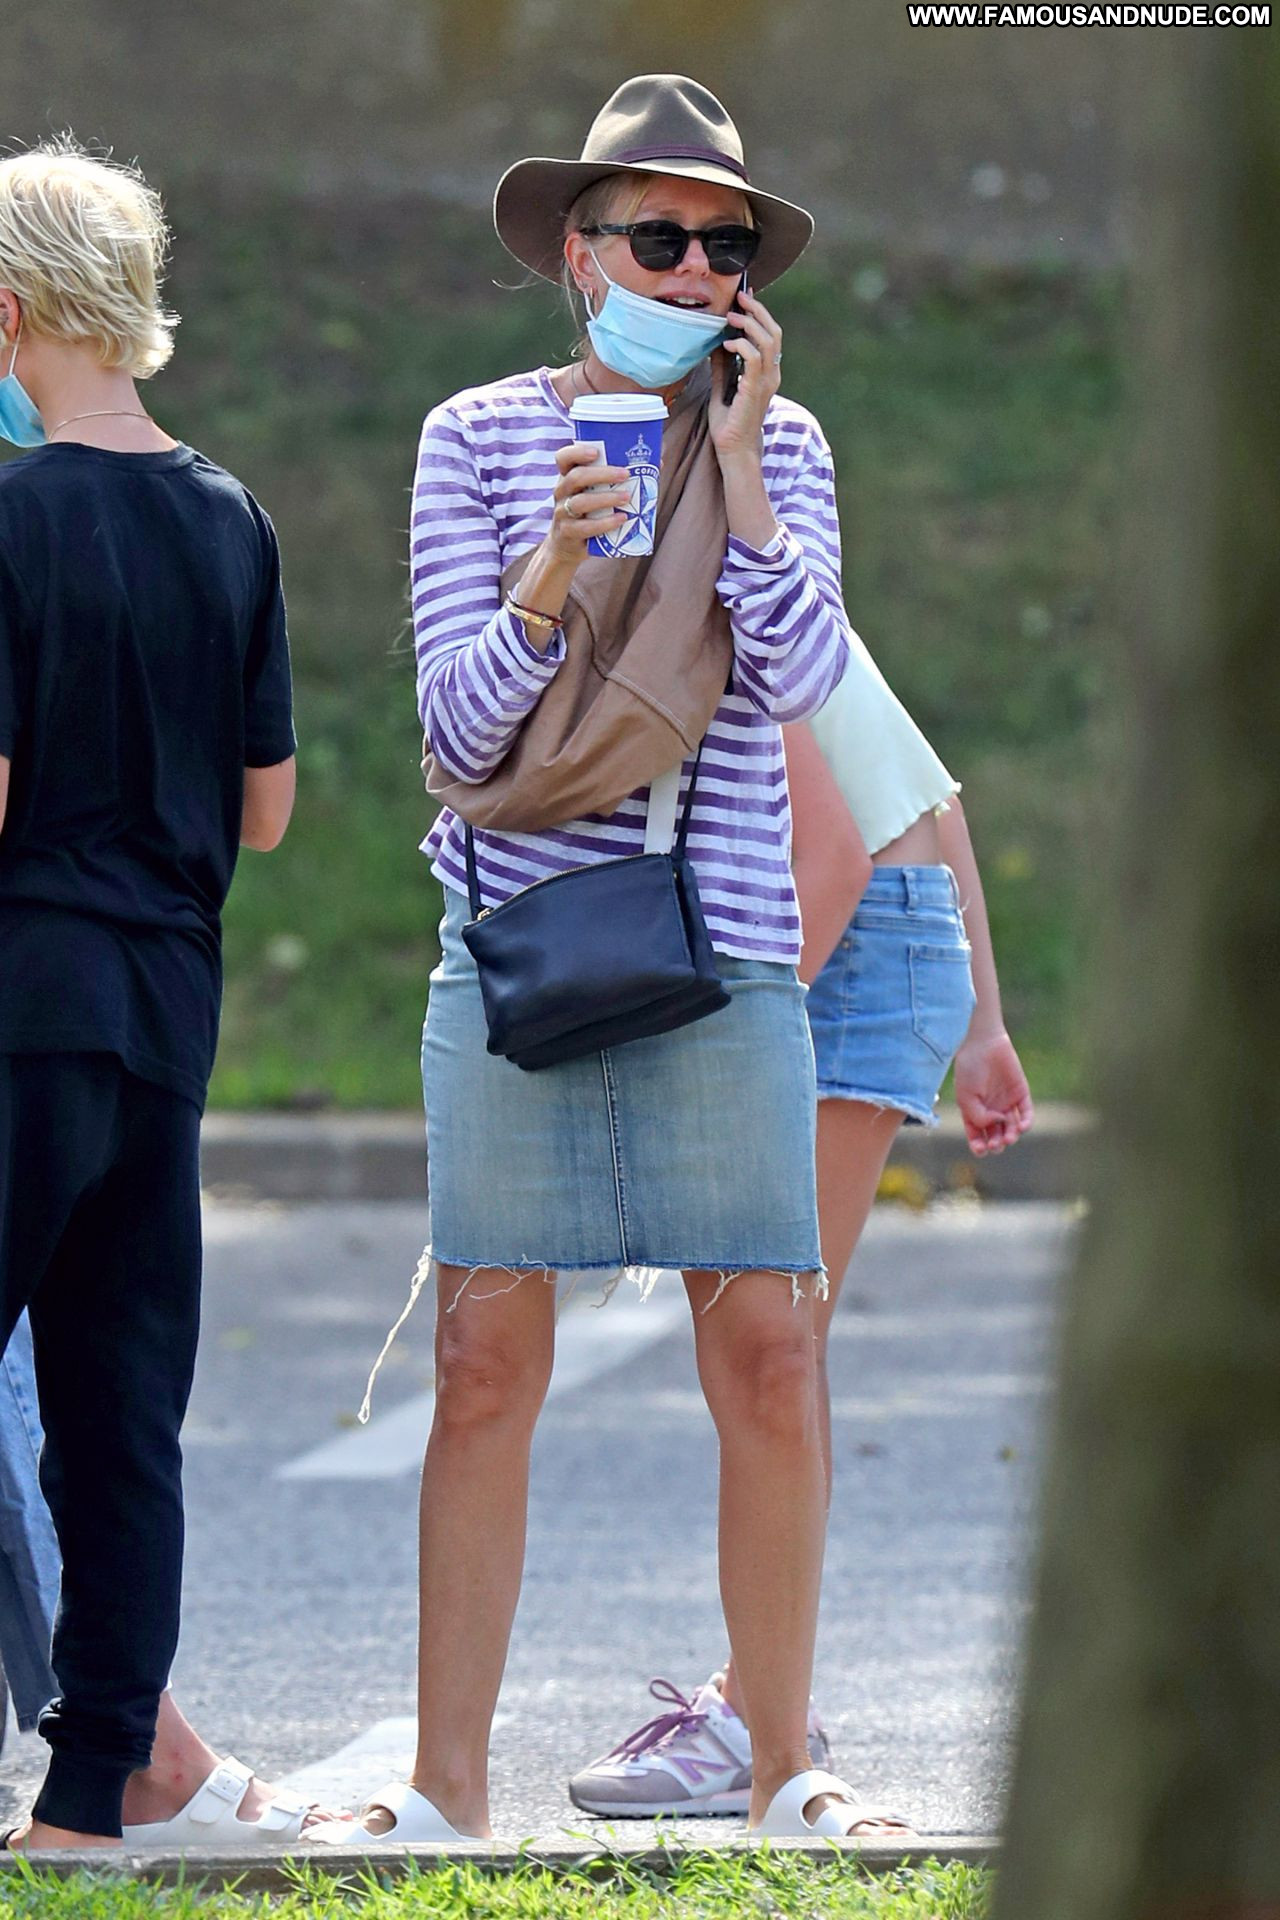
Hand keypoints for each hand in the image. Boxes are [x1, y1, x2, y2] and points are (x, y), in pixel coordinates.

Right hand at [543, 442, 632, 565]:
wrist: (567, 548)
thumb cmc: (588, 514)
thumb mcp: (595, 494)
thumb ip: (617, 479)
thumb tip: (657, 462)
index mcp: (568, 477)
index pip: (563, 458)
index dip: (576, 452)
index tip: (596, 452)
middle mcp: (562, 492)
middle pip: (576, 477)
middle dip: (602, 474)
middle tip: (626, 474)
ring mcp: (562, 513)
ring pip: (580, 502)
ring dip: (606, 498)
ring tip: (627, 497)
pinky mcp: (568, 533)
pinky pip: (585, 527)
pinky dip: (605, 523)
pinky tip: (621, 519)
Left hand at [709, 288, 782, 461]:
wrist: (733, 450)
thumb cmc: (730, 424)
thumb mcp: (722, 387)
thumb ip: (722, 366)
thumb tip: (714, 343)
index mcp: (767, 372)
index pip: (770, 335)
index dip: (760, 313)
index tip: (744, 297)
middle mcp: (771, 375)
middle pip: (774, 332)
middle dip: (757, 310)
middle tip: (740, 298)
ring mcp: (766, 382)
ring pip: (767, 341)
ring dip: (749, 324)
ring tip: (731, 318)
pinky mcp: (755, 390)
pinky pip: (754, 359)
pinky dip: (741, 346)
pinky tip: (726, 345)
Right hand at [952, 1030, 1034, 1156]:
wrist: (984, 1044)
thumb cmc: (969, 1069)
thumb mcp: (966, 1096)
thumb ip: (978, 1116)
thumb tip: (998, 1125)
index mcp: (973, 1112)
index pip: (977, 1136)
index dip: (979, 1147)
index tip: (981, 1149)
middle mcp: (991, 1111)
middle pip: (996, 1136)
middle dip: (996, 1144)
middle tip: (995, 1143)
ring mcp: (1006, 1103)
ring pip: (1012, 1129)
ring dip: (1011, 1137)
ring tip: (1009, 1137)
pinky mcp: (1021, 1094)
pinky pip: (1026, 1113)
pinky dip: (1026, 1123)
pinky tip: (1022, 1127)